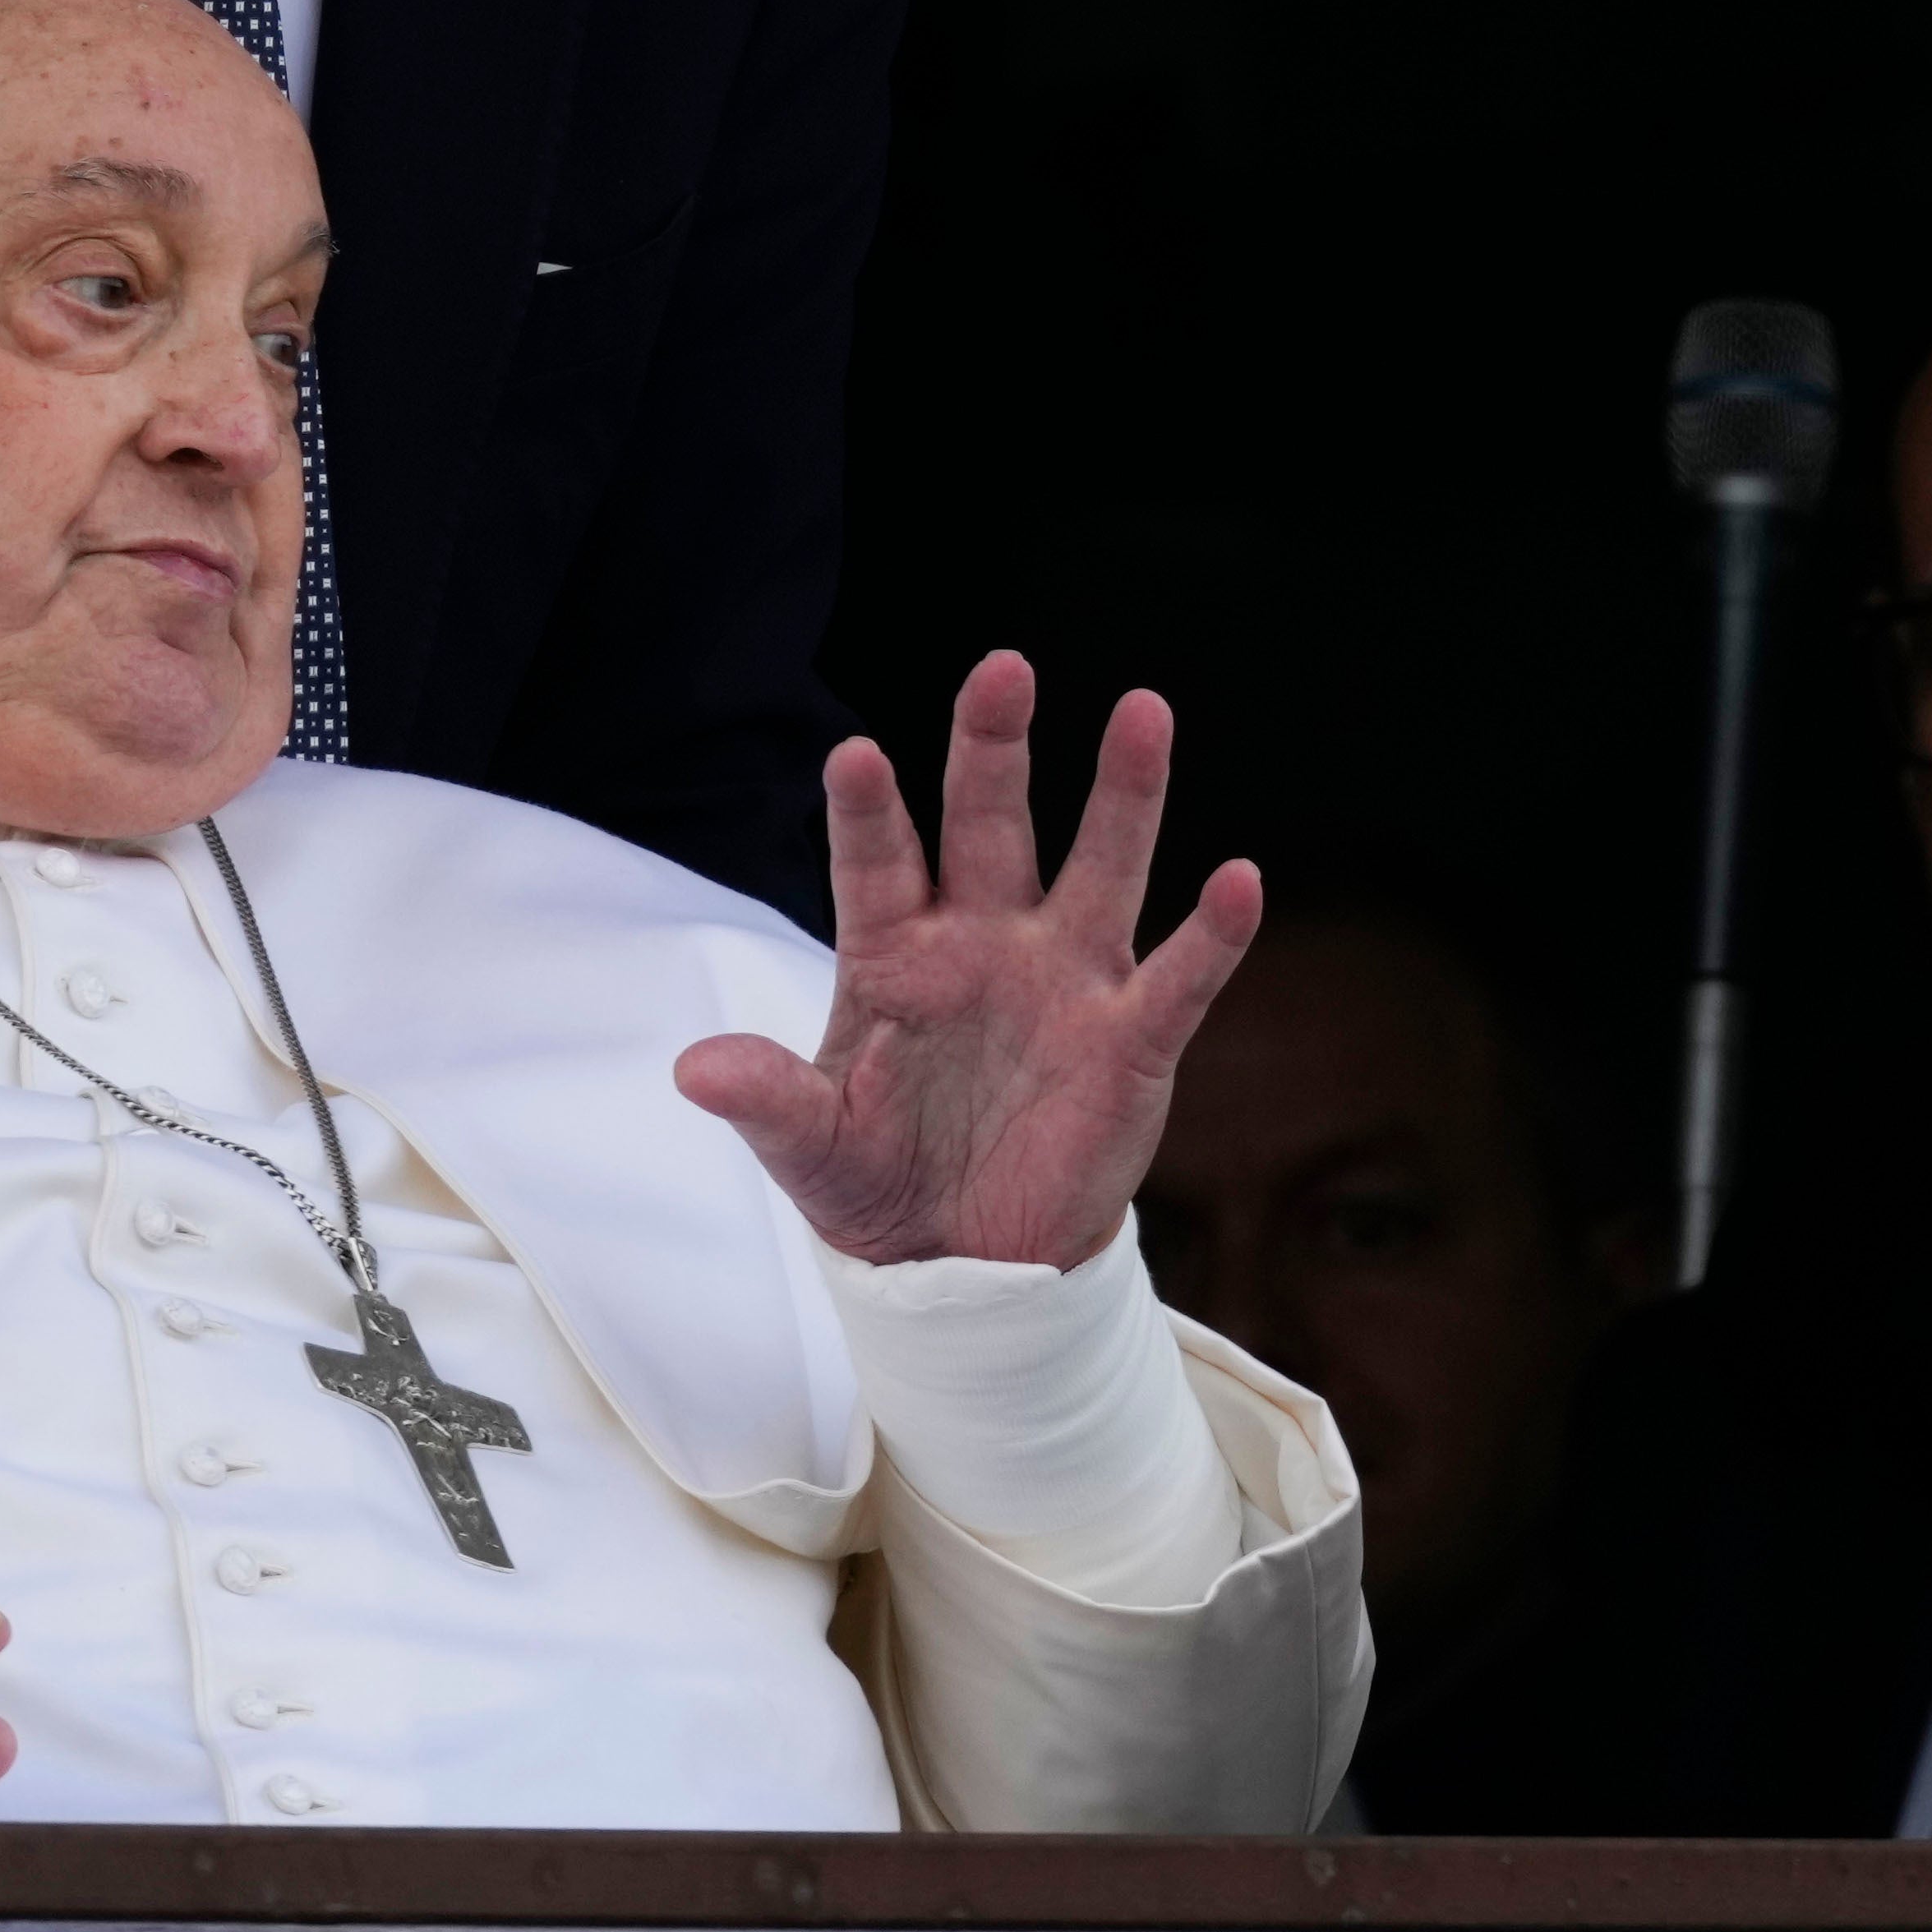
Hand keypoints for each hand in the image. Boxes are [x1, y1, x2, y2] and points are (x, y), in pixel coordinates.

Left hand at [673, 652, 1261, 1268]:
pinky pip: (1177, 977)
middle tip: (1004, 670)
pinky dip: (1211, 935)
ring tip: (1142, 712)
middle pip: (990, 825)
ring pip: (1100, 868)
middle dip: (994, 749)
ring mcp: (1064, 982)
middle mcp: (983, 943)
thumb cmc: (877, 1181)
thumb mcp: (812, 1148)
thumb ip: (767, 1099)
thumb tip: (693, 1070)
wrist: (965, 1262)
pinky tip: (1238, 880)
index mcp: (895, 953)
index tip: (854, 757)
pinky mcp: (1130, 1041)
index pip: (878, 862)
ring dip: (1124, 795)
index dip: (869, 812)